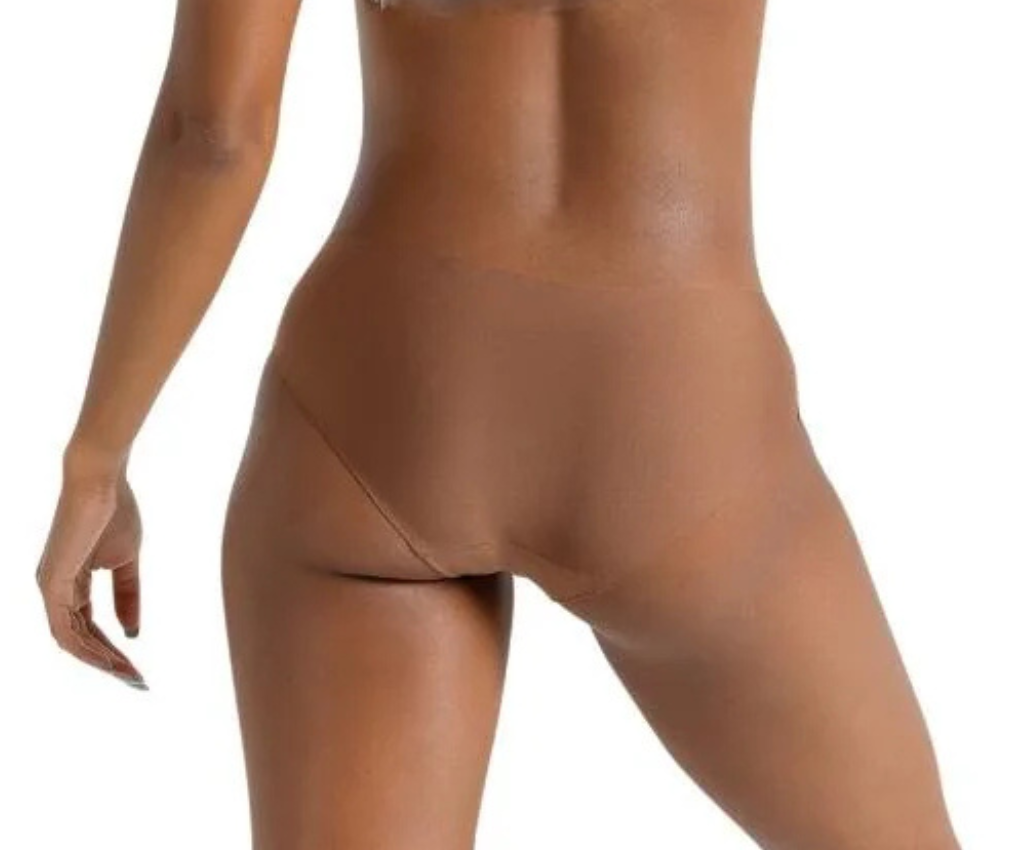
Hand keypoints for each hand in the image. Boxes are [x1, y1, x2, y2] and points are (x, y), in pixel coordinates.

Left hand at [36, 460, 146, 689]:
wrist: (101, 480)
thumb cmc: (115, 511)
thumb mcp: (126, 561)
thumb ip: (127, 594)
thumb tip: (132, 631)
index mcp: (69, 582)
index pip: (88, 626)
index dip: (112, 649)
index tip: (138, 666)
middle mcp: (54, 589)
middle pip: (79, 639)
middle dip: (108, 663)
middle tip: (137, 680)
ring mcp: (50, 587)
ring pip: (71, 640)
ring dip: (100, 661)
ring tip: (130, 674)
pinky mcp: (52, 583)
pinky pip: (66, 628)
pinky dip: (89, 647)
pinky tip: (112, 657)